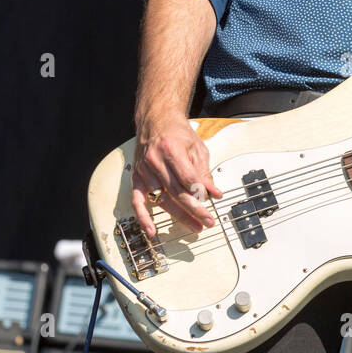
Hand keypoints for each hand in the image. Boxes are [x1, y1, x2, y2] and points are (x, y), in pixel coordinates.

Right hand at [132, 118, 223, 237]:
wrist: (156, 122)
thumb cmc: (177, 133)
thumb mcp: (197, 148)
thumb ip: (204, 171)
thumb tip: (214, 192)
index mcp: (172, 150)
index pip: (187, 177)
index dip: (200, 192)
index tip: (212, 202)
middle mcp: (156, 161)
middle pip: (176, 192)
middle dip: (194, 209)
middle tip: (207, 221)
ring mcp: (145, 171)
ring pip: (161, 199)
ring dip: (178, 216)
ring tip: (194, 226)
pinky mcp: (137, 178)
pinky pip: (137, 201)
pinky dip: (143, 217)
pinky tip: (151, 230)